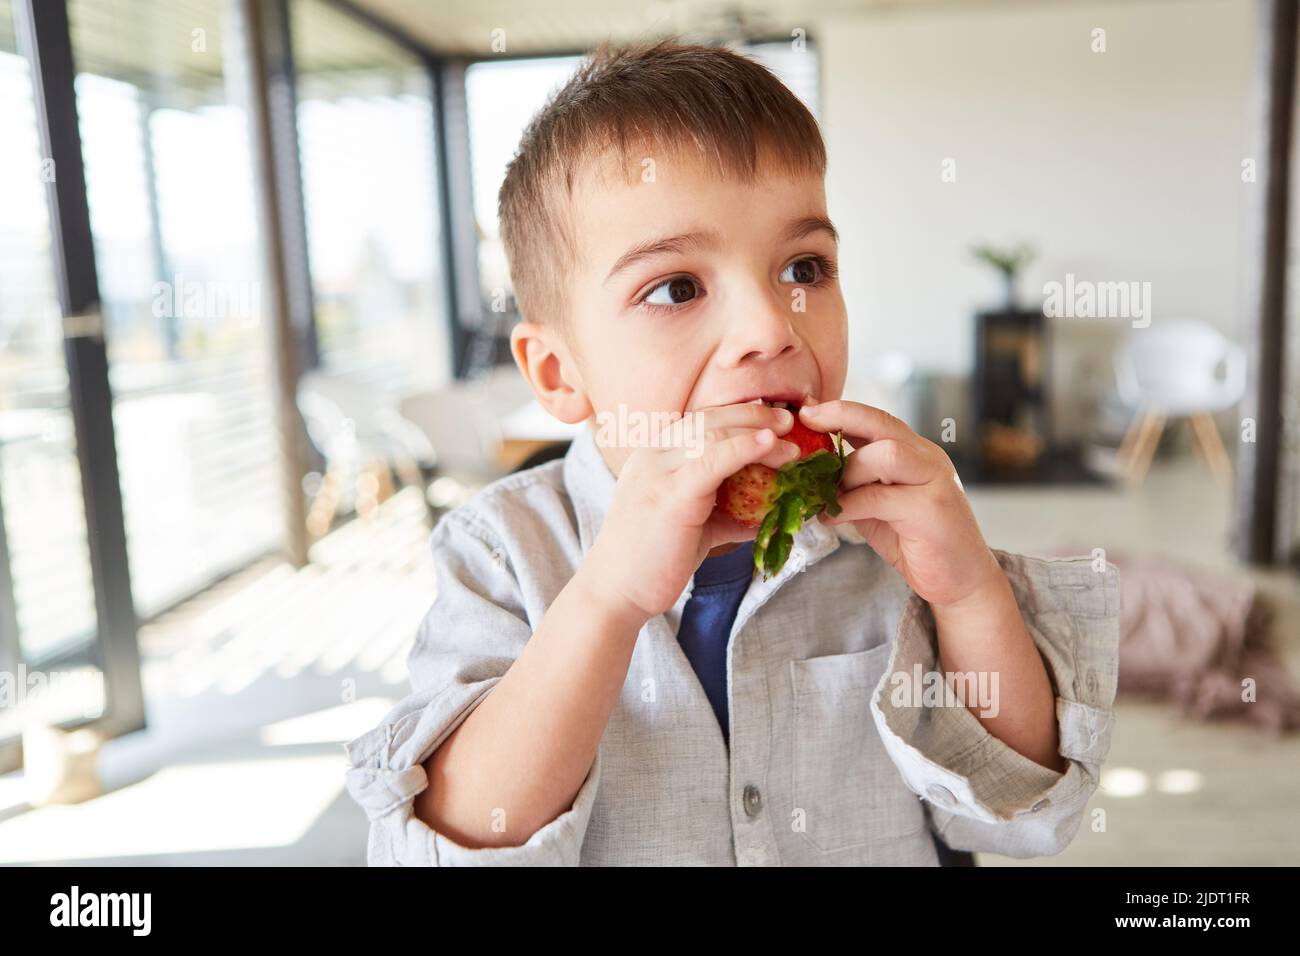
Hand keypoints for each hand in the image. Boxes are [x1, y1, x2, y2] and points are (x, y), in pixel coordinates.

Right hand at [582, 402, 799, 622]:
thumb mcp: (692, 527)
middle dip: (753, 414)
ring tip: (790, 441)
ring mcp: (658, 473)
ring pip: (714, 434)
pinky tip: (769, 445)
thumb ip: (723, 514)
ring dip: (757, 431)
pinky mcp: (671, 495)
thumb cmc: (652, 562)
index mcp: (653, 457)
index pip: (700, 421)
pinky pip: (712, 460)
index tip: (771, 419)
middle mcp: (652, 456)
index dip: (738, 414)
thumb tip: (762, 514)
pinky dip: (744, 448)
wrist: (616, 593)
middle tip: (788, 420)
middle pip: (709, 420)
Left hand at [798, 399, 1002, 609]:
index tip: (807, 411)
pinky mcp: (933, 510)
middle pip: (883, 424)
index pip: (879, 418)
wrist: (961, 580)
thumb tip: (810, 476)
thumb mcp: (879, 508)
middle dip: (840, 423)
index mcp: (917, 453)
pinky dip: (849, 505)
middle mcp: (929, 459)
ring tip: (827, 495)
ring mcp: (936, 481)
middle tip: (807, 442)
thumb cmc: (917, 543)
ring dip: (848, 472)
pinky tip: (831, 517)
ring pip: (887, 454)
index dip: (842, 411)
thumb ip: (855, 486)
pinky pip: (881, 497)